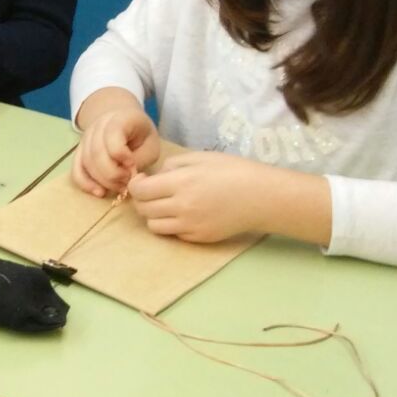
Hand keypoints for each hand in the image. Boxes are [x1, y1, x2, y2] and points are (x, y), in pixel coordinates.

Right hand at [71, 91, 160, 196]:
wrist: (124, 122)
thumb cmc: (141, 136)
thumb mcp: (151, 144)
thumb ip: (140, 159)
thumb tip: (126, 177)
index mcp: (119, 119)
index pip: (112, 137)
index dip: (122, 156)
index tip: (133, 167)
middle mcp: (97, 126)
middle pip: (96, 153)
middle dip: (113, 174)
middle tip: (127, 182)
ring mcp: (85, 138)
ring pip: (86, 163)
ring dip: (103, 181)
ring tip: (119, 188)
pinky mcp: (79, 151)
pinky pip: (76, 169)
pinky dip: (85, 183)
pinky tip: (99, 192)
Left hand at [129, 152, 330, 244]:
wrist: (262, 197)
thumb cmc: (232, 171)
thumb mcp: (200, 158)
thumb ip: (172, 165)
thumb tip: (154, 177)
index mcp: (181, 183)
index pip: (140, 191)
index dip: (135, 185)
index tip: (142, 180)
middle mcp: (182, 208)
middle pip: (143, 209)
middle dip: (141, 199)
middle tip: (152, 191)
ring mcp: (190, 226)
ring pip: (154, 226)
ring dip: (153, 214)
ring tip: (166, 203)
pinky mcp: (199, 238)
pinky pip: (173, 233)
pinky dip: (172, 224)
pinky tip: (184, 213)